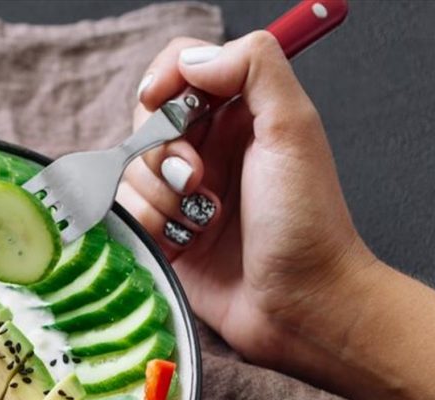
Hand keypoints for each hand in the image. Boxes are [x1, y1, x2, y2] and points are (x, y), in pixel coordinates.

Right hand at [117, 31, 376, 369]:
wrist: (301, 306)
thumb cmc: (306, 223)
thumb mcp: (294, 129)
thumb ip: (253, 68)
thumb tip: (191, 59)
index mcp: (242, 113)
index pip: (181, 68)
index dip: (163, 79)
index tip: (161, 102)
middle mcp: (209, 147)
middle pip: (145, 121)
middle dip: (162, 151)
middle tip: (197, 180)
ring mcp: (183, 192)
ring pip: (130, 170)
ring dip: (160, 197)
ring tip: (202, 221)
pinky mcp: (165, 233)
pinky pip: (128, 213)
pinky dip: (152, 227)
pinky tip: (187, 244)